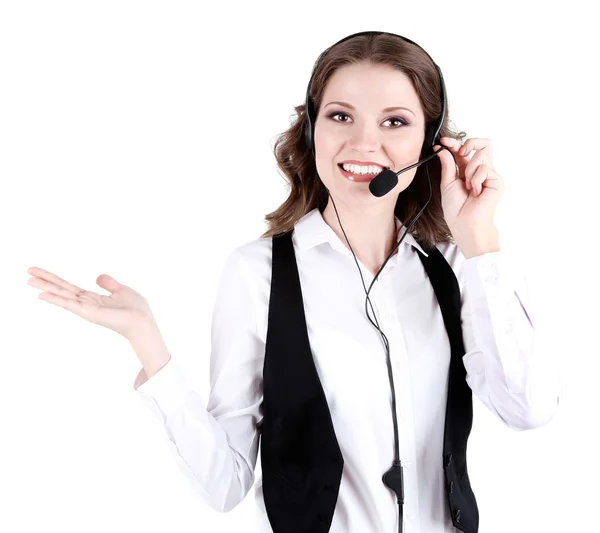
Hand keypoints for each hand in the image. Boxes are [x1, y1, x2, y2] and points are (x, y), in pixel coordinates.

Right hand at [26, 266, 154, 340]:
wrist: (142, 320)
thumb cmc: (135, 309)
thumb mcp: (121, 290)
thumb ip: (109, 283)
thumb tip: (98, 277)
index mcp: (92, 298)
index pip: (69, 286)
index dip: (55, 279)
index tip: (40, 271)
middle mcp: (86, 303)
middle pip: (61, 289)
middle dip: (45, 280)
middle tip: (27, 271)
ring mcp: (86, 309)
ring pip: (62, 295)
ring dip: (46, 287)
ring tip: (28, 280)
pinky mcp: (89, 313)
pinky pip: (69, 304)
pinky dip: (56, 299)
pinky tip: (42, 294)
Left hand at [435, 137, 504, 255]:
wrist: (464, 222)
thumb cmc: (456, 208)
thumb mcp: (447, 182)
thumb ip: (447, 164)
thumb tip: (442, 149)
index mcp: (467, 171)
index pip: (464, 150)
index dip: (454, 143)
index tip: (442, 142)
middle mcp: (480, 171)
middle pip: (483, 144)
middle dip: (470, 143)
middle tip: (461, 152)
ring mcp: (489, 175)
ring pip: (481, 155)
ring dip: (470, 170)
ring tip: (469, 186)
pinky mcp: (497, 180)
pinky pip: (485, 168)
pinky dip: (476, 180)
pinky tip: (476, 192)